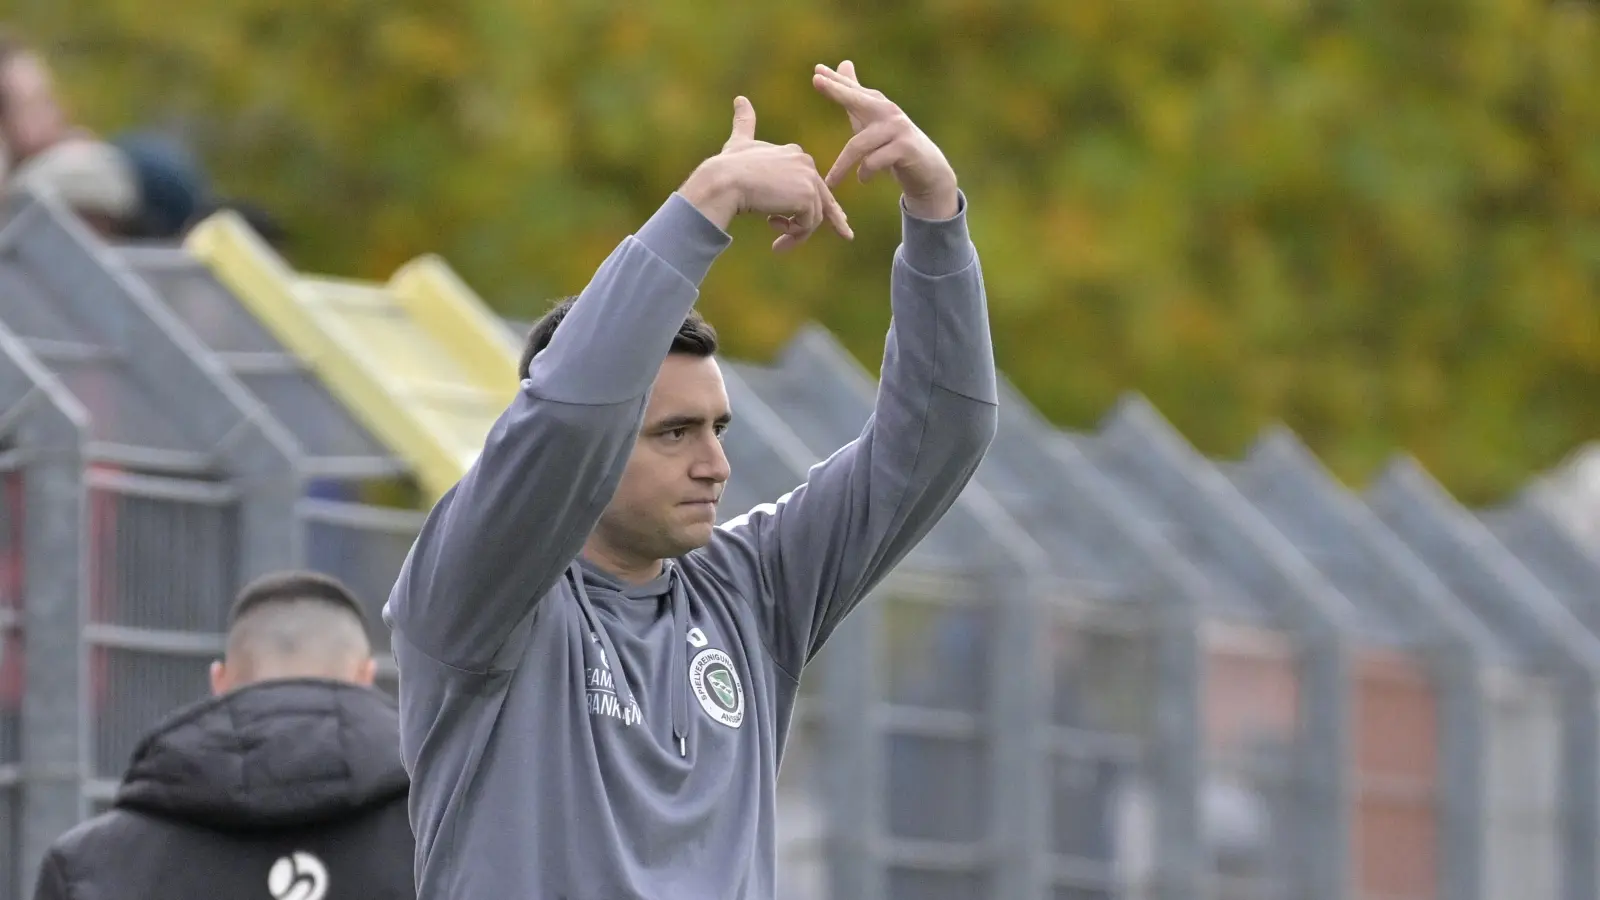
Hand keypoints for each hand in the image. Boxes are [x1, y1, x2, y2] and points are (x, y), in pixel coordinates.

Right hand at [680, 97, 851, 251]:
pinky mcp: (807, 195)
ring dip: (795, 233)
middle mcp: (806, 162)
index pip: (812, 184)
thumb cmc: (726, 165)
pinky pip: (809, 224)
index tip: (821, 222)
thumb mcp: (738, 143)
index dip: (815, 206)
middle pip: (820, 201)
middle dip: (819, 224)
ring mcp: (808, 178)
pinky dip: (794, 234)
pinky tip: (772, 228)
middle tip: (825, 239)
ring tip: (776, 241)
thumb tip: (740, 99)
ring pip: (813, 217)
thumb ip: (744, 123)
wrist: (723, 180)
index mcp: (794, 153)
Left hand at [814, 61, 959, 219]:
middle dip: (836, 90)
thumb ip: (856, 96)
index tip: (816, 72)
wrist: (927, 171)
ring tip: (830, 182)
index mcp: (876, 104)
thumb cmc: (892, 144)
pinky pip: (874, 161)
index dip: (834, 81)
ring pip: (859, 145)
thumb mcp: (871, 120)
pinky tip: (862, 179)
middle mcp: (887, 111)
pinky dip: (865, 172)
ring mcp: (898, 128)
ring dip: (842, 166)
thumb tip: (844, 62)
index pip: (851, 90)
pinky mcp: (906, 148)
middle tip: (816, 80)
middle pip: (856, 100)